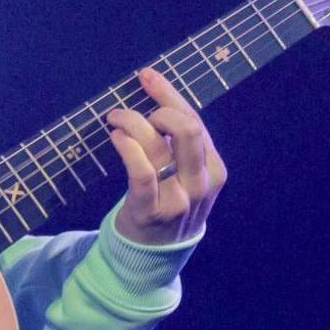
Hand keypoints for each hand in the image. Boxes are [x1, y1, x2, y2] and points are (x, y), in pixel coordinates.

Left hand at [105, 66, 227, 244]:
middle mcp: (201, 183)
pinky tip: (116, 137)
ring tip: (115, 119)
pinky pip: (140, 172)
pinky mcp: (151, 212)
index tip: (146, 76)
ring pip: (158, 146)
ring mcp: (179, 199)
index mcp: (214, 168)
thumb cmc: (168, 201)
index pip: (195, 120)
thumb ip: (181, 143)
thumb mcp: (186, 174)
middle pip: (187, 128)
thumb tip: (157, 94)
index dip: (169, 94)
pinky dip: (127, 148)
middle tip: (135, 112)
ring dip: (131, 122)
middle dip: (159, 109)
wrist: (155, 254)